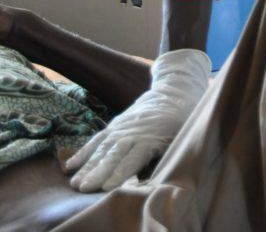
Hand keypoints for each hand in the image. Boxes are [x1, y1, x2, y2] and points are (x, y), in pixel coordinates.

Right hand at [65, 48, 210, 191]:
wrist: (175, 92)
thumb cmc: (180, 121)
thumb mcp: (180, 137)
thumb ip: (164, 156)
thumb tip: (151, 179)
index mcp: (151, 137)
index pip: (134, 157)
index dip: (121, 171)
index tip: (107, 186)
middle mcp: (133, 132)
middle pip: (113, 154)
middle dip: (98, 172)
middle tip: (83, 188)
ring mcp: (121, 127)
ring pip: (102, 148)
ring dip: (88, 166)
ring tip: (75, 182)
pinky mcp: (115, 125)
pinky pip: (97, 139)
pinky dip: (83, 152)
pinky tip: (70, 165)